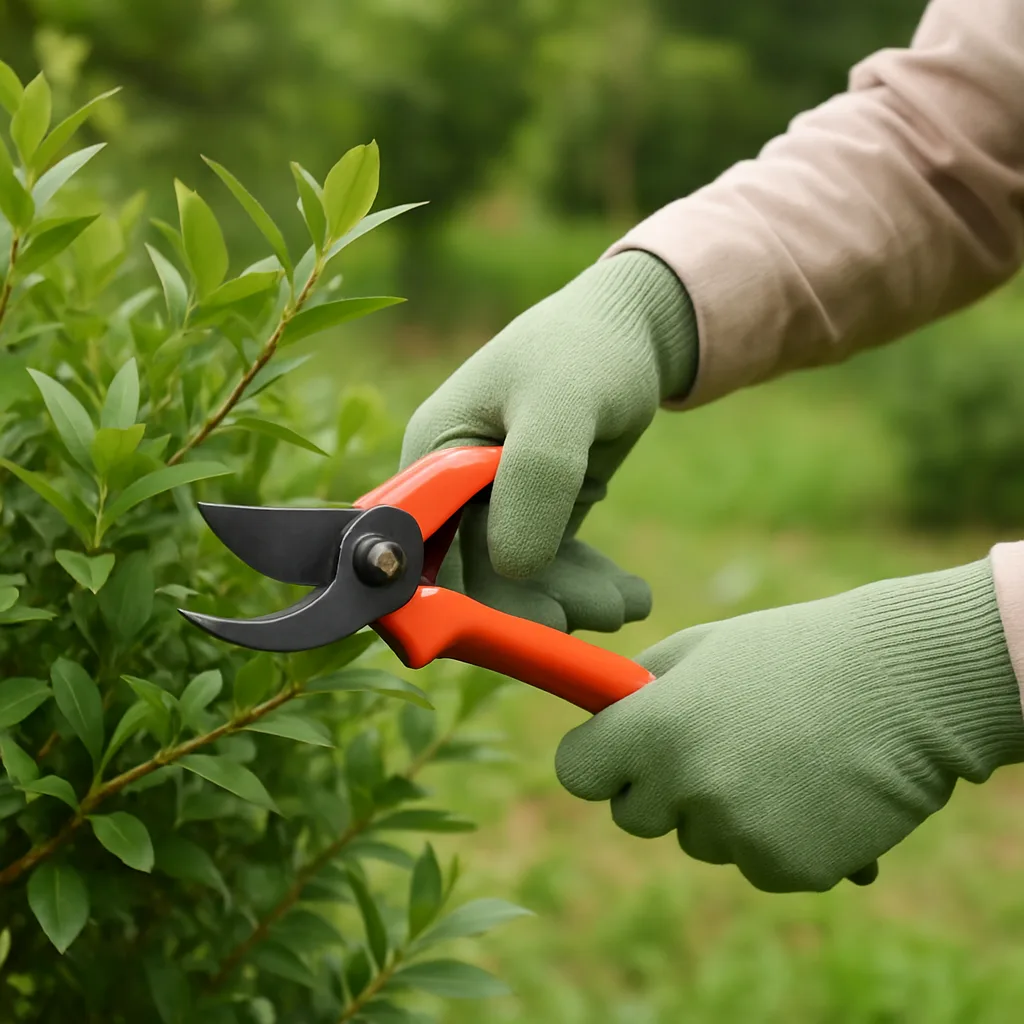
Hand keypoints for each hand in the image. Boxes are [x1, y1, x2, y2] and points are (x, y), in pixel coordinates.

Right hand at [401, 251, 697, 631]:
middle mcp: (452, 489)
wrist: (632, 332)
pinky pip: (550, 567)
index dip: (467, 602)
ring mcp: (493, 505)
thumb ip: (536, 479)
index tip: (532, 626)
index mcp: (434, 458)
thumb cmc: (587, 352)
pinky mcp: (533, 514)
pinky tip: (631, 593)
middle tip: (602, 616)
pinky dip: (587, 585)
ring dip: (571, 601)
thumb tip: (509, 570)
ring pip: (519, 580)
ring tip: (629, 602)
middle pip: (475, 576)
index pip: (428, 552)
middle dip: (535, 606)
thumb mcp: (562, 404)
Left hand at [556, 559, 1023, 891]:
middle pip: (634, 815)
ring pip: (699, 840)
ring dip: (724, 811)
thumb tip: (603, 714)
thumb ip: (643, 687)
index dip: (598, 762)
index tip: (618, 755)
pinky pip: (755, 862)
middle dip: (660, 789)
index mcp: (656, 728)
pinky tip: (814, 790)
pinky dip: (777, 837)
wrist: (904, 683)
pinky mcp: (786, 869)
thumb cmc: (797, 653)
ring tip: (781, 757)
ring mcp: (736, 834)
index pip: (578, 771)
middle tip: (715, 747)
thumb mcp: (705, 648)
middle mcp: (686, 787)